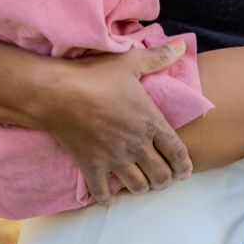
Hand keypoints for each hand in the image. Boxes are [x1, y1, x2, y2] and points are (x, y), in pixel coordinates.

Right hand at [35, 41, 192, 203]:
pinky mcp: (91, 166)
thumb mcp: (130, 62)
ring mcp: (114, 159)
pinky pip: (102, 193)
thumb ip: (159, 57)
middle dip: (165, 179)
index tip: (186, 172)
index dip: (185, 166)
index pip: (178, 153)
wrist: (57, 92)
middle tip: (163, 177)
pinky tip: (110, 195)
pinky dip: (108, 197)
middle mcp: (136, 145)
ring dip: (142, 187)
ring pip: (137, 186)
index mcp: (150, 122)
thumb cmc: (96, 75)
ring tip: (141, 182)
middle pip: (161, 176)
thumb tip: (182, 46)